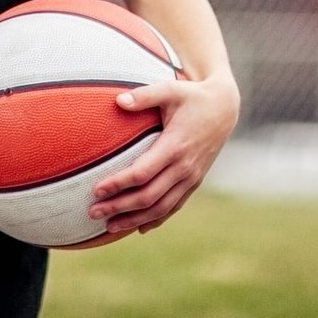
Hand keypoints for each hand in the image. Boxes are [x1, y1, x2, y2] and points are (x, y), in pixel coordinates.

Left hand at [88, 71, 239, 235]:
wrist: (224, 109)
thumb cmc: (192, 96)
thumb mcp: (170, 90)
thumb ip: (144, 95)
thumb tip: (118, 101)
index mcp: (175, 146)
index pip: (142, 173)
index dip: (118, 184)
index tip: (96, 190)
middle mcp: (185, 167)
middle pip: (148, 197)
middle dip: (119, 207)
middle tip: (93, 212)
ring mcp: (191, 178)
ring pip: (161, 208)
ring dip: (135, 219)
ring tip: (109, 227)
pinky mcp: (195, 182)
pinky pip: (174, 206)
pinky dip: (156, 219)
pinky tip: (139, 227)